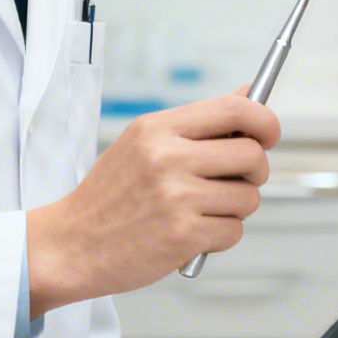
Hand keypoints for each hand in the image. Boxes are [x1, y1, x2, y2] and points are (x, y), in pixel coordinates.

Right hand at [27, 91, 280, 315]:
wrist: (69, 245)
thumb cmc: (110, 195)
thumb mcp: (143, 143)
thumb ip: (198, 122)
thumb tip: (247, 92)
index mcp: (158, 129)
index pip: (235, 109)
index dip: (264, 121)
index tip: (268, 134)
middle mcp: (167, 158)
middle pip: (252, 155)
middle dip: (255, 172)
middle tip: (236, 180)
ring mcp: (176, 197)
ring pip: (248, 197)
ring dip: (235, 208)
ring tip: (202, 210)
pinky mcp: (183, 235)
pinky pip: (234, 230)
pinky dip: (220, 236)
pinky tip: (192, 233)